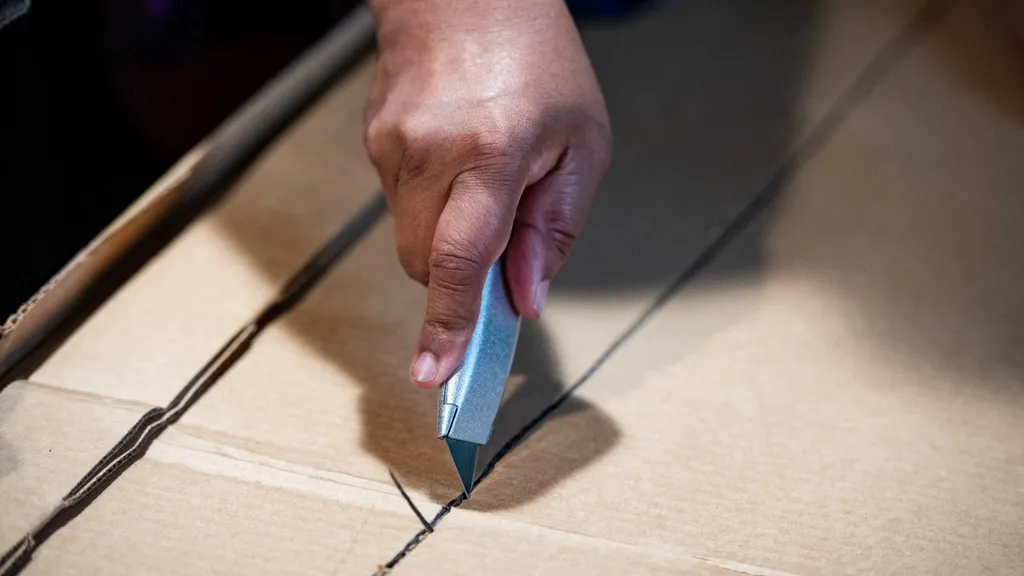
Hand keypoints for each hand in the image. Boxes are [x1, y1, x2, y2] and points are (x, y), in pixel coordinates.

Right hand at [365, 0, 611, 386]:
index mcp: (493, 150)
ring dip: (449, 232)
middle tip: (501, 239)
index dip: (449, 324)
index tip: (434, 373)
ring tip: (484, 172)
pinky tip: (458, 155)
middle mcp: (430, 150)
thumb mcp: (581, 144)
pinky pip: (400, 202)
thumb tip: (523, 298)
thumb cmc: (538, 60)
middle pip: (427, 263)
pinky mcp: (374, 140)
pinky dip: (433, 201)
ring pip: (410, 237)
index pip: (461, 258)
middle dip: (461, 272)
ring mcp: (391, 144)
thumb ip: (553, 229)